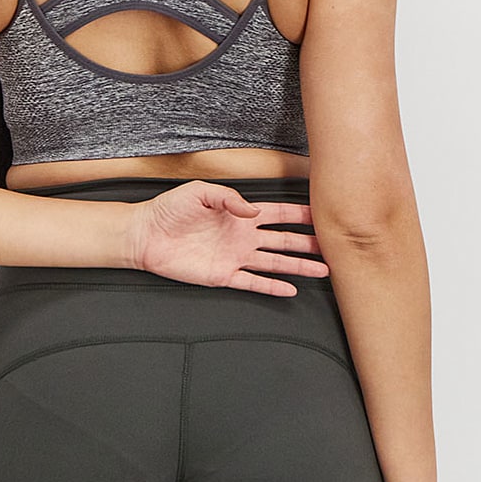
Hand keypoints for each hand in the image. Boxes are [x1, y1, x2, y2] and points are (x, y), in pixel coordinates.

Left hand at [127, 179, 328, 294]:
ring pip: (274, 263)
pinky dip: (271, 287)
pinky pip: (252, 282)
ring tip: (323, 269)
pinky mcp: (222, 275)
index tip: (323, 214)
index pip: (278, 214)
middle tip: (334, 245)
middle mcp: (242, 236)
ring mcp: (235, 257)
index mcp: (239, 214)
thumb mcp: (200, 191)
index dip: (301, 214)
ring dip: (298, 266)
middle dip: (309, 242)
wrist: (146, 234)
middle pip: (284, 240)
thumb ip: (229, 198)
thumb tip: (254, 211)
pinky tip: (290, 289)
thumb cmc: (169, 209)